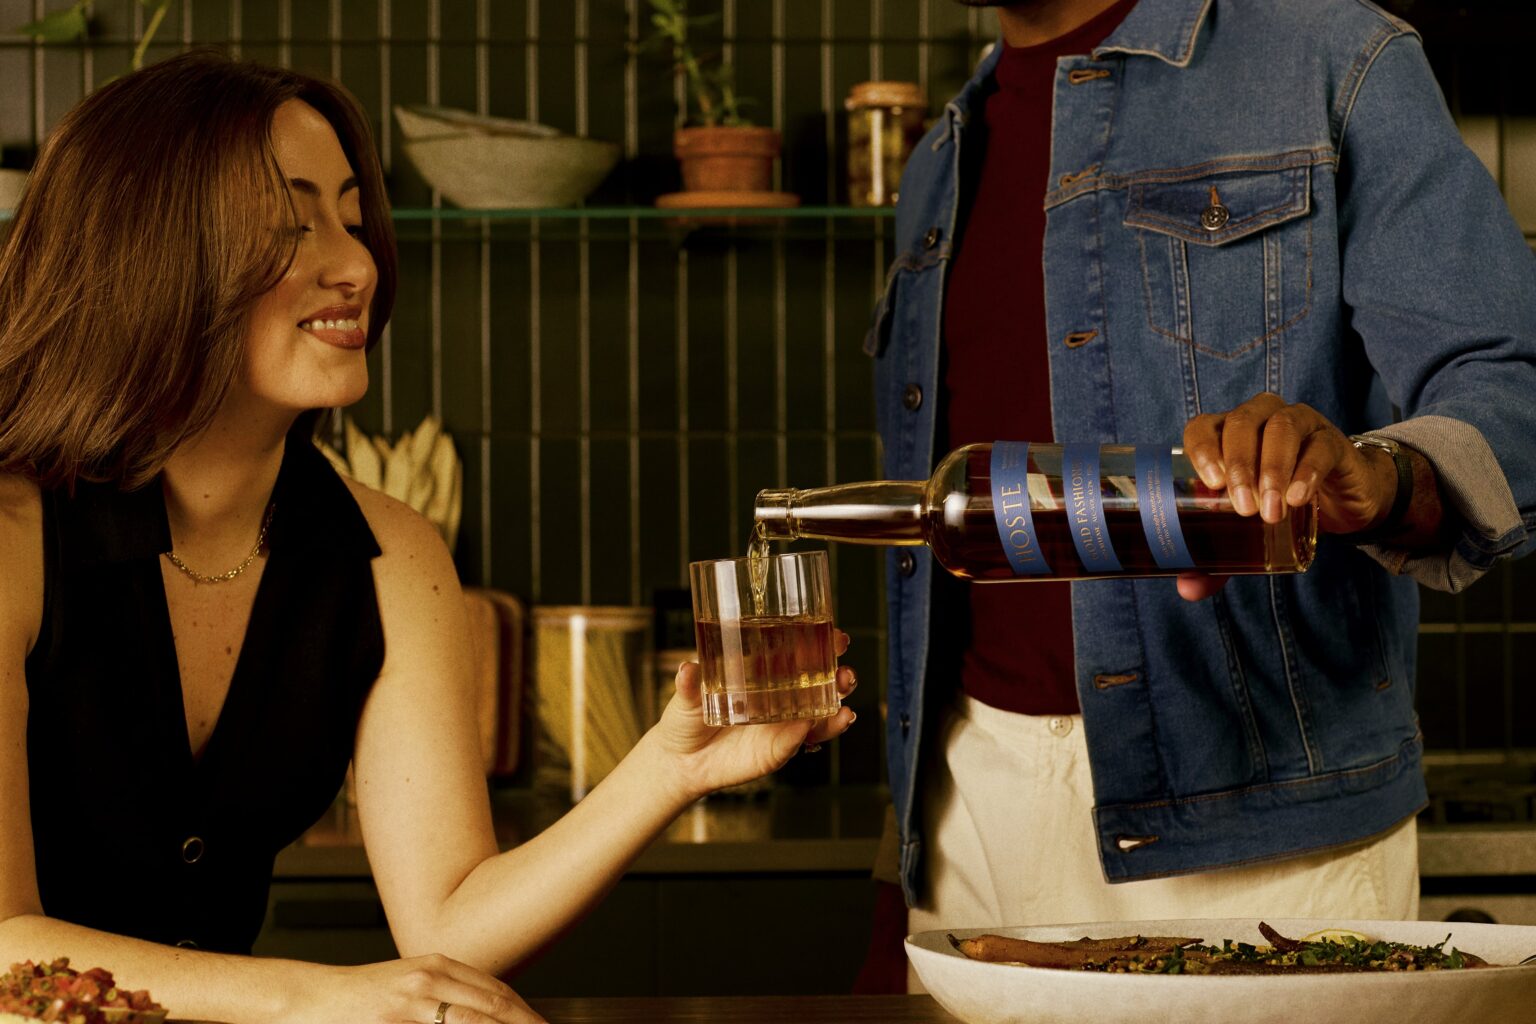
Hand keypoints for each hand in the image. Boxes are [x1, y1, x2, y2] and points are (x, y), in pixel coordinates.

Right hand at [296, 955, 542, 1023]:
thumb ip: (448, 991)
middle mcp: (428, 981)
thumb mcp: (411, 981)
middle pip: (491, 1007)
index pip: (496, 990)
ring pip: (472, 1023)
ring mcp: (410, 1006)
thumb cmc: (360, 996)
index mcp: (437, 966)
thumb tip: (489, 1009)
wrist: (309, 999)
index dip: (525, 1012)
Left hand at [651, 631, 858, 799]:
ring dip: (838, 707)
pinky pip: (803, 741)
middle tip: (845, 673)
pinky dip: (818, 733)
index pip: (801, 655)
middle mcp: (780, 697)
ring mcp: (783, 725)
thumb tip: (687, 668)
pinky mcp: (780, 749)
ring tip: (844, 704)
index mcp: (764, 674)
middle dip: (841, 676)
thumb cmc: (686, 719)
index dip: (824, 645)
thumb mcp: (686, 697)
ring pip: (822, 714)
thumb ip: (689, 685)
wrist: (681, 762)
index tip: (839, 638)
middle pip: (822, 683)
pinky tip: (828, 724)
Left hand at [1177, 392, 1397, 600]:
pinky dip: (1307, 471)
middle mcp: (1259, 419)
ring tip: (1270, 509)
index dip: (1202, 447)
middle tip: (1242, 508)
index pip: (1204, 426)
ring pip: (1280, 429)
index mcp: (1226, 434)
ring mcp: (1297, 424)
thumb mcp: (1246, 530)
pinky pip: (1318, 447)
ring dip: (1272, 468)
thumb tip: (1188, 590)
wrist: (1341, 503)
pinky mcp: (1331, 441)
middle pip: (1241, 424)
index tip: (1210, 482)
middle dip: (1238, 465)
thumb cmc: (1278, 507)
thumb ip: (1217, 557)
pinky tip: (1299, 498)